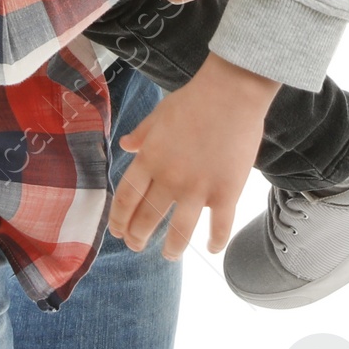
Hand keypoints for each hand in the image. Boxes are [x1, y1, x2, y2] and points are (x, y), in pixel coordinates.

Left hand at [109, 54, 278, 258]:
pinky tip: (212, 248)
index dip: (119, 219)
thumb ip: (142, 134)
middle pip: (147, 218)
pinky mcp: (226, 193)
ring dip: (171, 249)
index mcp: (150, 158)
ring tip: (168, 255)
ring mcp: (198, 189)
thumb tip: (125, 145)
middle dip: (138, 237)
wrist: (231, 93)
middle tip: (136, 245)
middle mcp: (170, 178)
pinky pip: (219, 227)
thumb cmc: (194, 99)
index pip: (126, 198)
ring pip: (180, 232)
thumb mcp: (159, 114)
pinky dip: (215, 242)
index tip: (117, 231)